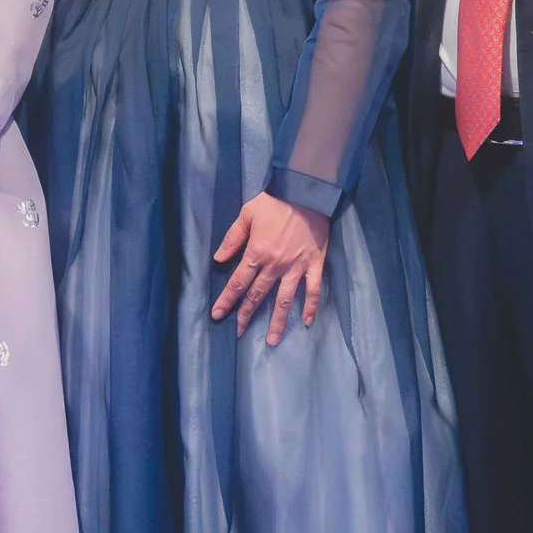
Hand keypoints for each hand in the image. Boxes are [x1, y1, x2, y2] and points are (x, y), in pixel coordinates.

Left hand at [211, 193, 329, 344]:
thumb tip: (218, 260)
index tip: (218, 315)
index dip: (227, 300)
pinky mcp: (314, 264)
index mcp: (256, 253)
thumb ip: (232, 238)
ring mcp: (296, 267)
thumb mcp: (247, 214)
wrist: (307, 192)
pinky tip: (306, 322)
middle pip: (258, 295)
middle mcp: (275, 265)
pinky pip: (312, 289)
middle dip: (246, 315)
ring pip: (284, 299)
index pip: (238, 283)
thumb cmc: (275, 201)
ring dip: (277, 321)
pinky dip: (310, 306)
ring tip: (271, 340)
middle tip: (239, 332)